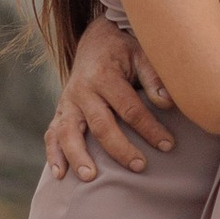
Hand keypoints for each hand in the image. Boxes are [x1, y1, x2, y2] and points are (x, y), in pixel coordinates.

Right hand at [43, 16, 176, 180]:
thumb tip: (167, 103)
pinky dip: (53, 154)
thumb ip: (154, 77)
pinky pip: (52, 134)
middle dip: (120, 148)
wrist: (95, 41)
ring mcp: (67, 102)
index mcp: (104, 75)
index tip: (167, 145)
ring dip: (78, 156)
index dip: (149, 128)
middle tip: (139, 167)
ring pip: (69, 132)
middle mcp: (82, 90)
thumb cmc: (124, 51)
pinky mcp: (60, 111)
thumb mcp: (142, 54)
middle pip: (100, 124)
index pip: (129, 108)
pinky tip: (60, 175)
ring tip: (90, 177)